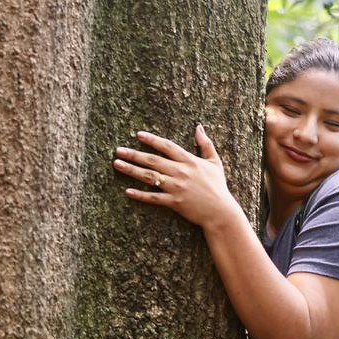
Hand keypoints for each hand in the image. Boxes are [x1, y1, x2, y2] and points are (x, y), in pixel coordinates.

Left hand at [113, 125, 242, 229]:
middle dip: (134, 154)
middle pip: (153, 160)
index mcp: (189, 161)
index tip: (138, 135)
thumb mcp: (215, 162)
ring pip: (150, 177)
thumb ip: (205, 144)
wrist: (221, 211)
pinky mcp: (174, 202)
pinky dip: (140, 195)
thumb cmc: (218, 187)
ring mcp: (176, 187)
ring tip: (117, 164)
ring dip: (132, 170)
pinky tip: (128, 191)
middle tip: (118, 150)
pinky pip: (154, 198)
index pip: (167, 146)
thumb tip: (199, 127)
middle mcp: (181, 172)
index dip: (152, 140)